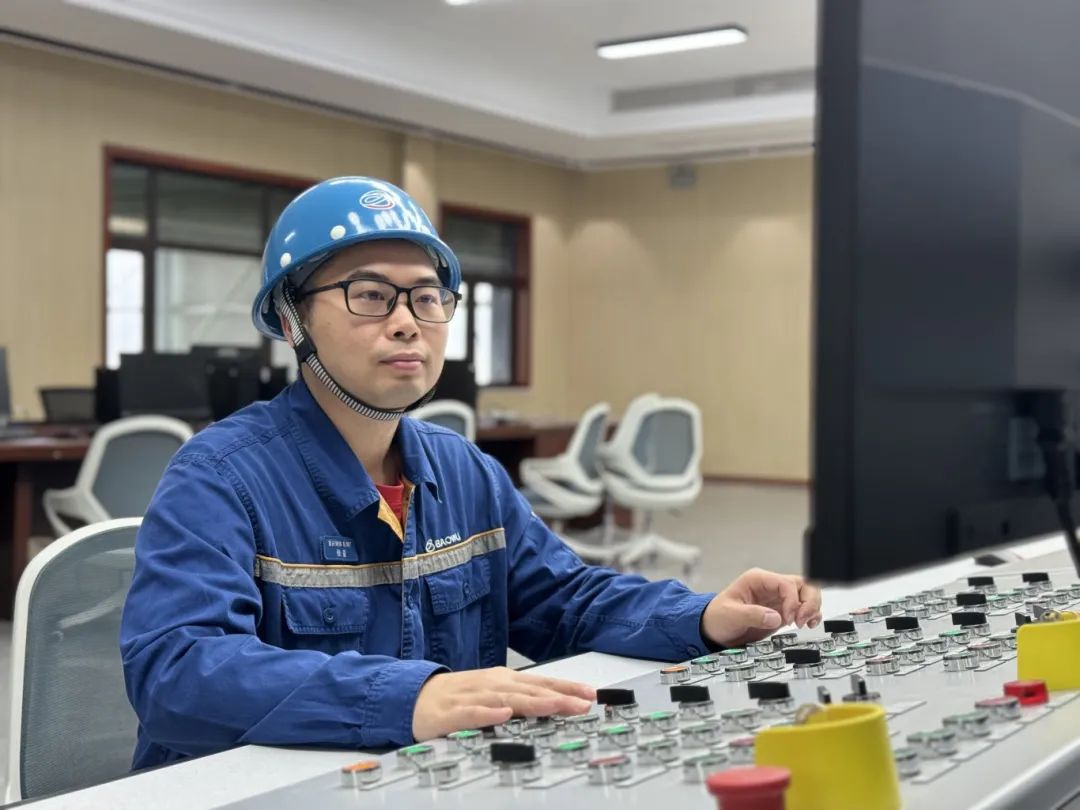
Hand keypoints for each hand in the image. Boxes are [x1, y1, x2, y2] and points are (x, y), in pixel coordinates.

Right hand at [412, 666, 595, 740]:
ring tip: (554, 705)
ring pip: (505, 699)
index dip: (566, 688)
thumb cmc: (460, 697)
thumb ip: (523, 700)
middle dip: (558, 696)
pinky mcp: (451, 713)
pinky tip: (502, 715)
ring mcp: (472, 697)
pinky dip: (487, 714)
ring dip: (531, 702)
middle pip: (530, 690)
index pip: (541, 684)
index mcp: (504, 681)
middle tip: (583, 704)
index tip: (591, 694)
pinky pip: (471, 714)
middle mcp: (492, 685)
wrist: (414, 696)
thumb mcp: (495, 694)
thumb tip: (558, 704)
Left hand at [701, 568, 821, 647]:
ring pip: (807, 594)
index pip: (786, 583)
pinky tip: (808, 624)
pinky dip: (811, 614)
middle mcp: (770, 586)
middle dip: (808, 602)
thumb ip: (752, 615)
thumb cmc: (718, 617)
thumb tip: (776, 617)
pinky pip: (804, 608)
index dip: (792, 600)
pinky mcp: (782, 611)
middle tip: (801, 621)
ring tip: (805, 623)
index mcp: (758, 579)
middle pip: (802, 584)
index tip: (787, 619)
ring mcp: (778, 598)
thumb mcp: (731, 615)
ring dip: (812, 607)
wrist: (713, 630)